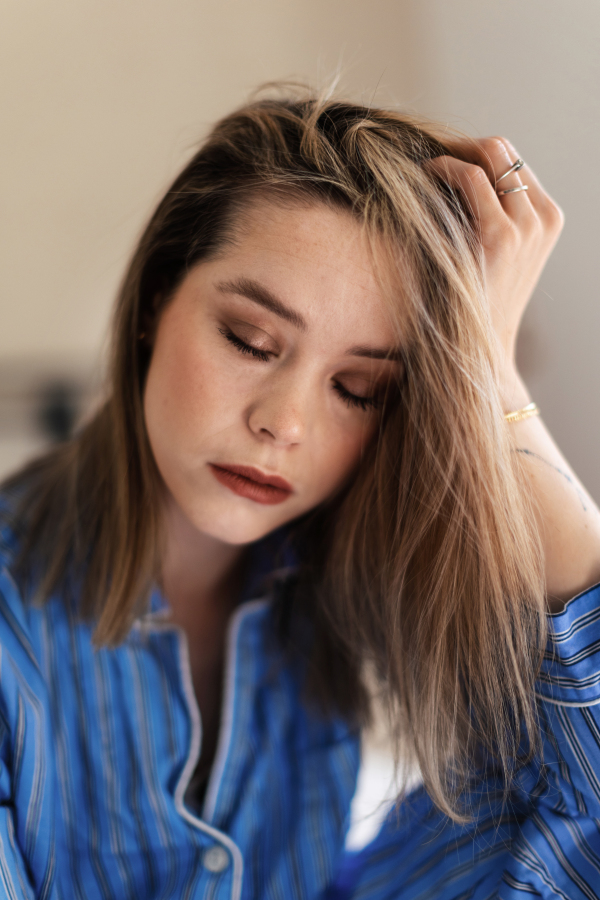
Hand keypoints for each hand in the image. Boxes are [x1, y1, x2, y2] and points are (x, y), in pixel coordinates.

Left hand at [427, 138, 563, 404]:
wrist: (479, 350)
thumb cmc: (476, 303)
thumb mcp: (492, 253)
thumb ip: (488, 214)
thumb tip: (454, 175)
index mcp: (547, 219)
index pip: (512, 162)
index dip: (473, 153)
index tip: (441, 161)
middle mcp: (543, 218)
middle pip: (503, 149)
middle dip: (462, 146)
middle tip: (427, 158)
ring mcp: (525, 226)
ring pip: (490, 154)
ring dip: (450, 155)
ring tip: (423, 169)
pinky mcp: (499, 236)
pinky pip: (470, 177)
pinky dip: (444, 169)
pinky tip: (424, 178)